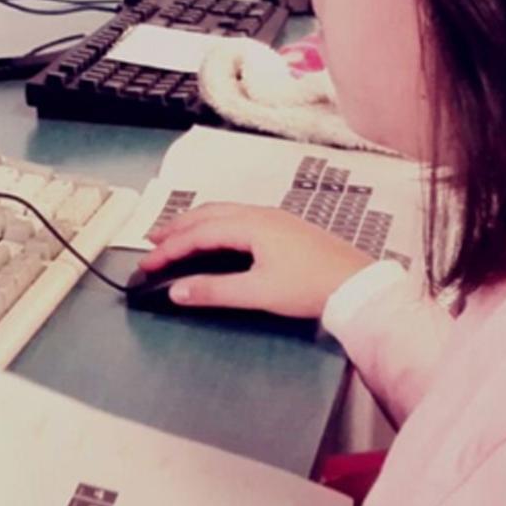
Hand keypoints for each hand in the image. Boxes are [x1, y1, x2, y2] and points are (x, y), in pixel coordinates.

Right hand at [140, 203, 376, 318]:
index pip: (198, 233)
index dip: (169, 248)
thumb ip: (214, 291)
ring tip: (176, 235)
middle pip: (207, 213)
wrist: (358, 285)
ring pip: (223, 212)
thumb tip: (176, 291)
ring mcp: (274, 218)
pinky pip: (237, 217)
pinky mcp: (285, 227)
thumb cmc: (309, 287)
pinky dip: (215, 224)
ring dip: (195, 223)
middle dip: (176, 227)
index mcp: (250, 225)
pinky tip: (215, 236)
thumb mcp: (258, 292)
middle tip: (152, 242)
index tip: (147, 264)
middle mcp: (259, 214)